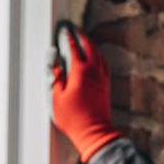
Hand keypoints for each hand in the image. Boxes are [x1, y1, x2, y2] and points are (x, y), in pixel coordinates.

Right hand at [49, 21, 122, 163]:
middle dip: (83, 37)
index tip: (66, 31)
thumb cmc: (75, 119)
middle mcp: (94, 72)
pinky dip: (99, 57)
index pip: (75, 49)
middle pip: (91, 47)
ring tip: (86, 42)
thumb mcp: (57, 100)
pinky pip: (104, 65)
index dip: (69, 38)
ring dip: (92, 46)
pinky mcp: (106, 87)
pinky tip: (96, 60)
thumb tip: (57, 70)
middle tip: (77, 31)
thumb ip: (57, 81)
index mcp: (81, 72)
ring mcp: (102, 79)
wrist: (94, 132)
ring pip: (99, 55)